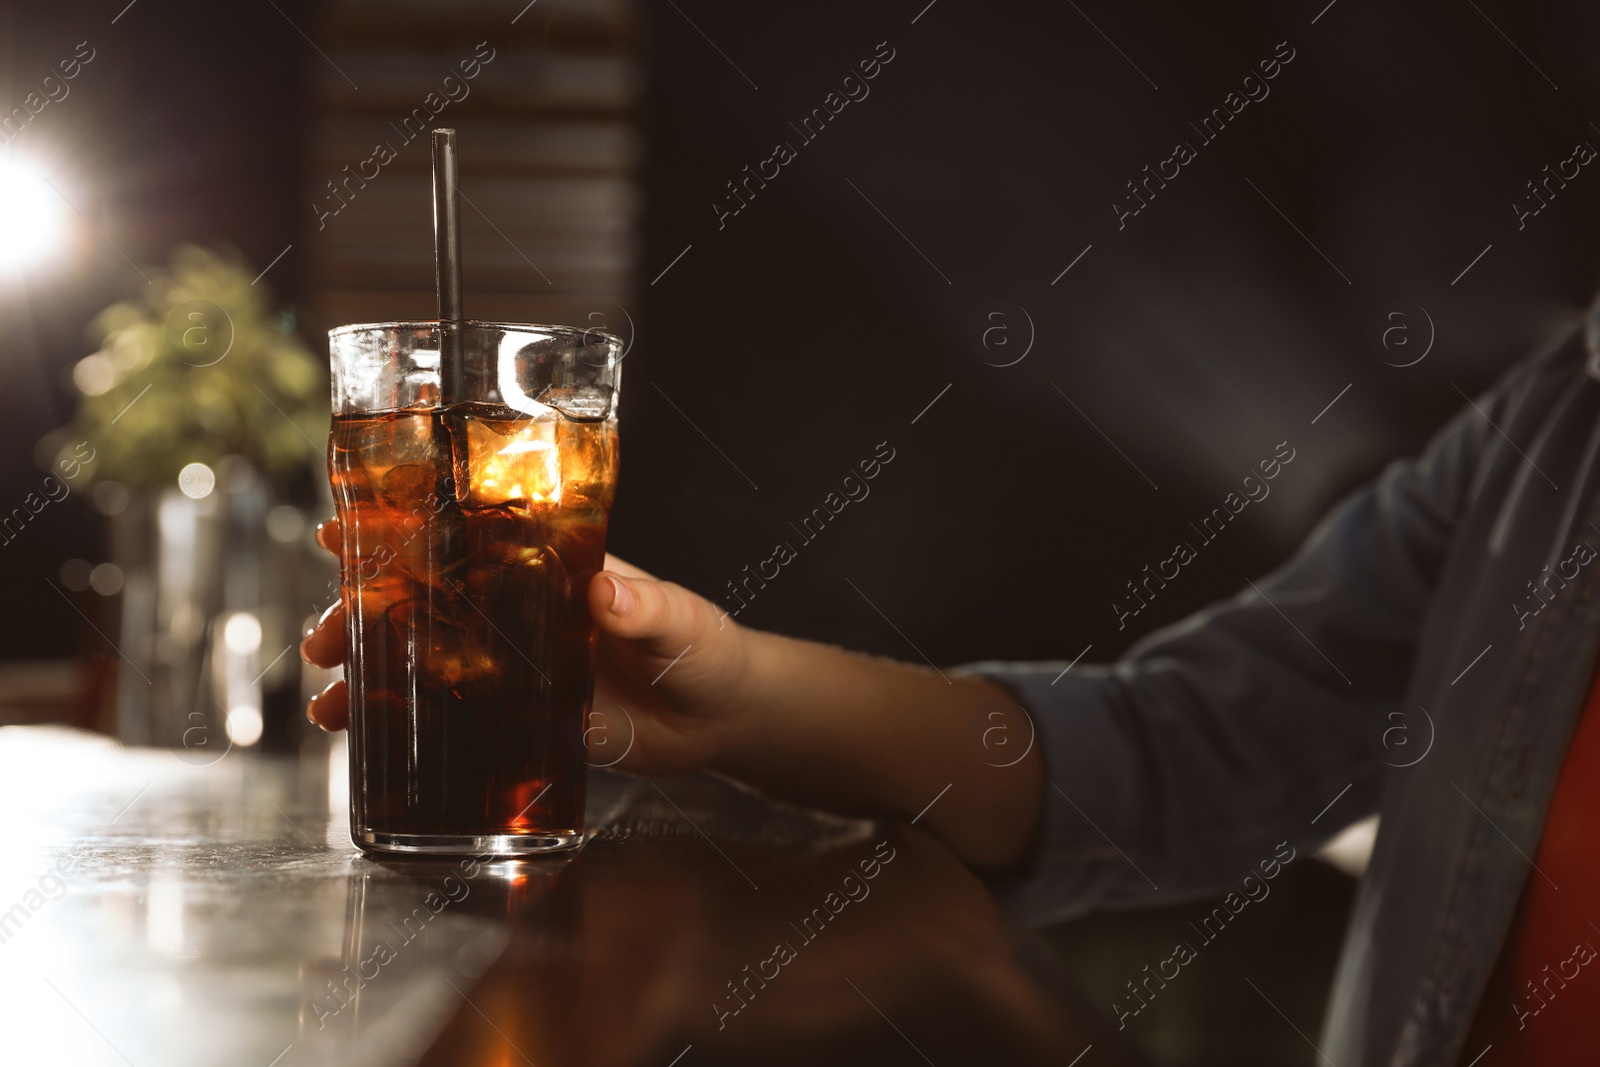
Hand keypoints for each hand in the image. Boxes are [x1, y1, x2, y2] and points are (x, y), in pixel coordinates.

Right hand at [300, 519, 751, 776]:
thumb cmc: (704, 648)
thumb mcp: (679, 620)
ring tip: (328, 702)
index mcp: (549, 570)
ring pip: (426, 663)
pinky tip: (367, 739)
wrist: (721, 716)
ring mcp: (515, 667)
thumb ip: (644, 607)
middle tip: (325, 635)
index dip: (404, 534)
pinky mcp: (522, 720)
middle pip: (426, 604)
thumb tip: (605, 595)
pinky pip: (454, 719)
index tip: (346, 532)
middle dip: (365, 615)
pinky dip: (408, 727)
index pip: (466, 540)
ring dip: (373, 677)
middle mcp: (520, 614)